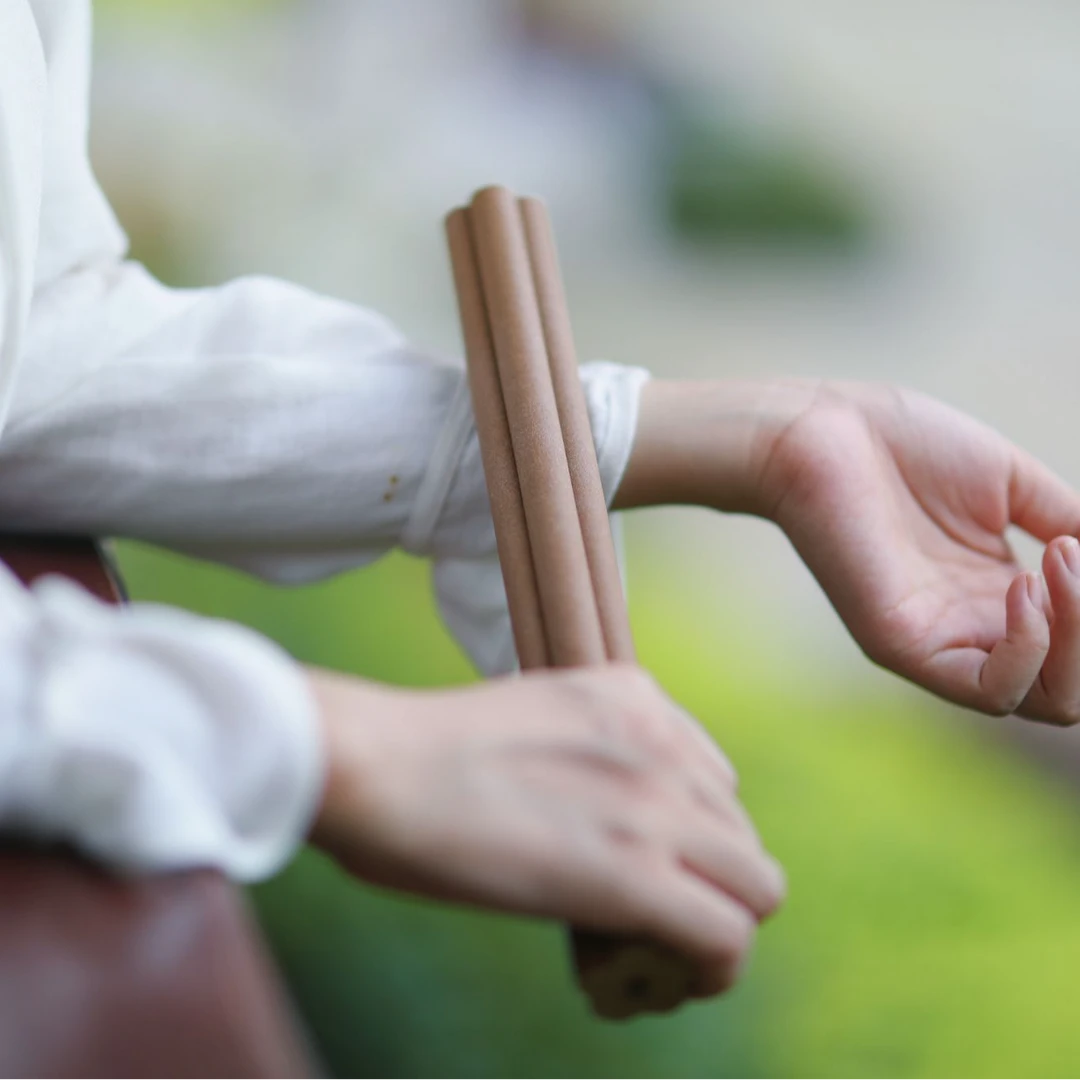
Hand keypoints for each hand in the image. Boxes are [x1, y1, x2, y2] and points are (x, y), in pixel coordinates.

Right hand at [307, 664, 784, 997]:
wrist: (378, 766)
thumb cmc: (422, 754)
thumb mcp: (533, 724)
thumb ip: (586, 758)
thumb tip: (593, 822)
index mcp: (634, 697)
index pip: (714, 784)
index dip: (690, 842)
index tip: (649, 875)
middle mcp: (662, 741)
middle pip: (740, 838)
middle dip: (709, 887)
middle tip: (652, 928)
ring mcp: (655, 804)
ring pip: (755, 888)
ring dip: (716, 929)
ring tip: (655, 959)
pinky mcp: (635, 873)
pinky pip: (728, 938)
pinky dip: (710, 970)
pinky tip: (661, 982)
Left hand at [758, 383, 1079, 722]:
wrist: (822, 431)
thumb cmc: (905, 446)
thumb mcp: (1013, 485)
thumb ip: (1069, 523)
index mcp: (1001, 594)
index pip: (1079, 645)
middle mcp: (974, 629)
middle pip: (1071, 686)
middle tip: (1070, 551)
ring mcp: (939, 643)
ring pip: (1046, 699)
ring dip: (1078, 635)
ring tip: (1058, 559)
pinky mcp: (902, 646)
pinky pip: (991, 690)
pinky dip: (1030, 649)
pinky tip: (1024, 587)